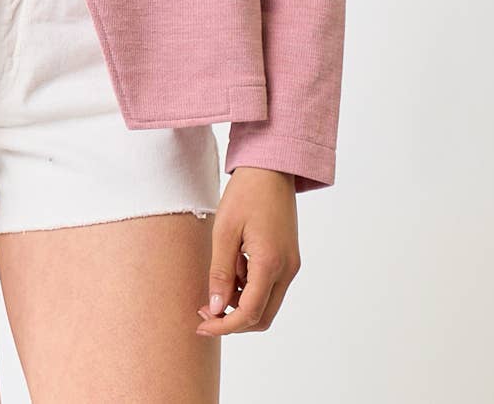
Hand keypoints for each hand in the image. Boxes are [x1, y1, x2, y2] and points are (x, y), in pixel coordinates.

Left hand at [195, 167, 300, 337]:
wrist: (271, 168)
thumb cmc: (246, 193)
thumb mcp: (224, 230)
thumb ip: (221, 272)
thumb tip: (216, 308)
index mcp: (271, 262)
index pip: (249, 313)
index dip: (224, 325)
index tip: (202, 325)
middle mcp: (287, 269)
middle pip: (262, 317)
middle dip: (233, 320)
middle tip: (206, 310)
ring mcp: (291, 265)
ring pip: (266, 304)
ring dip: (241, 302)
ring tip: (221, 275)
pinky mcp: (289, 258)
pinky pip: (270, 287)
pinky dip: (250, 288)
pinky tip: (234, 265)